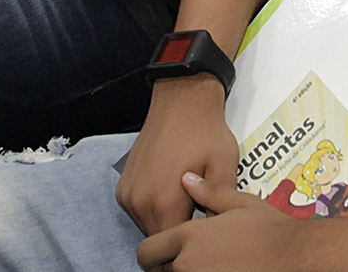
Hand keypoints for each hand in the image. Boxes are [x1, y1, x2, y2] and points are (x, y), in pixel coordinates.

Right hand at [119, 78, 244, 236]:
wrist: (182, 99)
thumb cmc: (206, 132)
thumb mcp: (224, 167)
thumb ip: (220, 205)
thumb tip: (218, 232)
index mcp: (163, 202)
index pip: (172, 247)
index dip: (191, 247)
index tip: (205, 242)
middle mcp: (138, 202)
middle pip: (159, 239)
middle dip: (179, 236)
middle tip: (200, 222)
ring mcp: (127, 194)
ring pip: (148, 227)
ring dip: (166, 223)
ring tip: (189, 207)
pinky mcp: (123, 187)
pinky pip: (139, 212)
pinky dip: (155, 211)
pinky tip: (174, 196)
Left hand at [138, 182, 302, 269]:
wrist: (293, 257)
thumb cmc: (270, 229)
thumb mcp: (240, 203)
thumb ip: (209, 193)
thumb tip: (187, 180)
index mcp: (188, 237)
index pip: (147, 251)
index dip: (155, 251)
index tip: (166, 251)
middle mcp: (186, 264)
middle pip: (159, 270)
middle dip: (169, 265)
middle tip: (191, 258)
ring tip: (209, 263)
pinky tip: (220, 271)